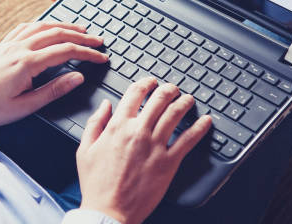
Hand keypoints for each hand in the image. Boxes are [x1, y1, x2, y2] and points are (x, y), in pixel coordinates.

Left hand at [0, 21, 107, 126]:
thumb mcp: (26, 105)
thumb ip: (54, 90)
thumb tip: (78, 77)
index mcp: (27, 63)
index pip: (66, 51)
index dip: (87, 53)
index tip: (101, 57)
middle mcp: (20, 48)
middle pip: (57, 34)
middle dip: (81, 36)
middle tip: (97, 40)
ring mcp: (10, 44)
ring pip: (42, 26)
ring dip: (64, 25)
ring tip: (80, 29)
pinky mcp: (2, 45)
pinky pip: (25, 27)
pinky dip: (41, 23)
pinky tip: (47, 26)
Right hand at [76, 77, 211, 223]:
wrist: (109, 210)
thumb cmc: (96, 183)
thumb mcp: (85, 149)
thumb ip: (95, 123)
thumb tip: (105, 105)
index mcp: (117, 126)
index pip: (135, 94)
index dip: (145, 83)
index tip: (151, 81)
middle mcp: (138, 132)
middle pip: (159, 100)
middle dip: (168, 90)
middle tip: (173, 89)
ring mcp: (155, 146)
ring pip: (174, 114)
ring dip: (184, 102)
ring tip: (188, 99)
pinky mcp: (168, 162)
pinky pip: (188, 140)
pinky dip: (199, 128)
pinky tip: (206, 121)